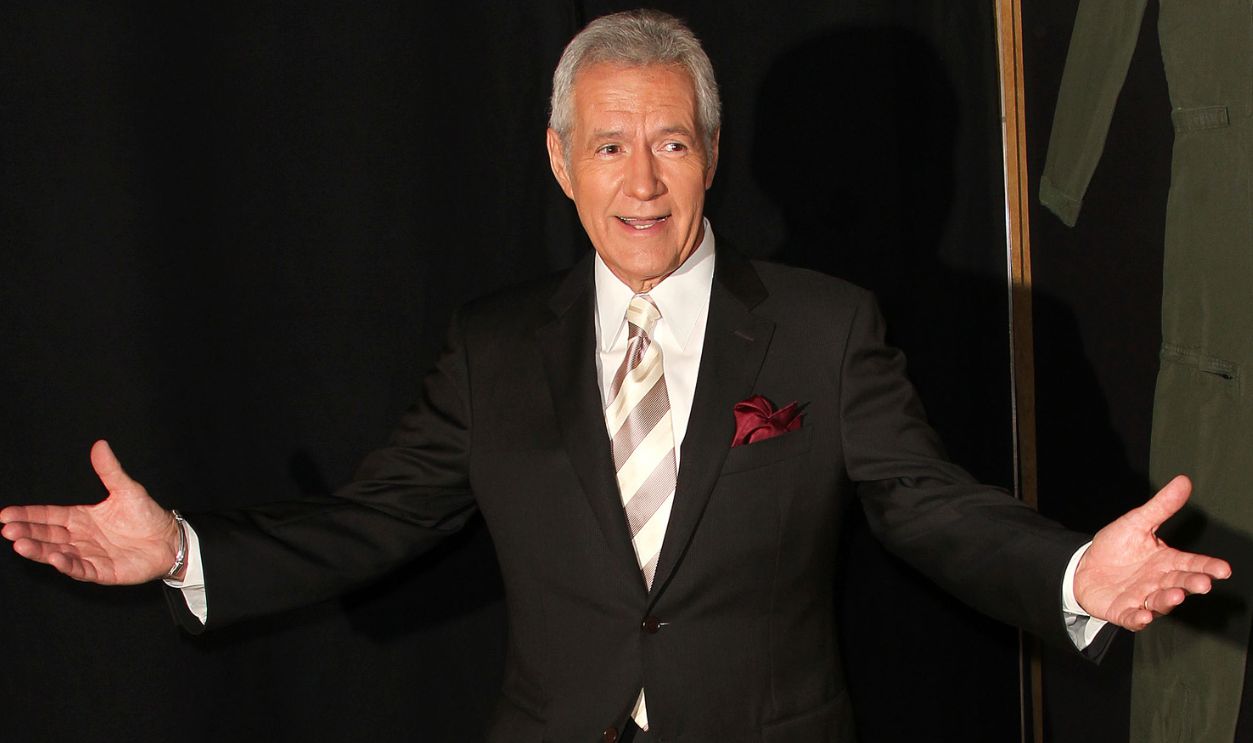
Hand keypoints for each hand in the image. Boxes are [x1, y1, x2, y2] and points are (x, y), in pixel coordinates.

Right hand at [1, 440, 180, 583]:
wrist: (169, 539)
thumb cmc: (147, 515)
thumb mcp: (126, 489)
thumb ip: (109, 470)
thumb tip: (100, 445)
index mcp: (81, 518)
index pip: (48, 516)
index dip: (28, 515)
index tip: (6, 514)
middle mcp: (81, 538)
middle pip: (48, 535)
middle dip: (26, 533)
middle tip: (7, 530)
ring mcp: (90, 555)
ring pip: (58, 553)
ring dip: (40, 550)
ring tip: (20, 544)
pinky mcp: (103, 571)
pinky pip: (82, 569)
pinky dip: (68, 565)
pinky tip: (55, 558)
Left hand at [1074, 475, 1232, 630]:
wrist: (1084, 566)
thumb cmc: (1116, 547)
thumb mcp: (1137, 522)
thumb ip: (1161, 506)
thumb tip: (1183, 481)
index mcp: (1166, 561)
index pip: (1191, 564)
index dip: (1208, 566)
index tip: (1224, 569)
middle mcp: (1158, 582)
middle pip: (1180, 583)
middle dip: (1192, 584)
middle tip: (1203, 583)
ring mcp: (1142, 598)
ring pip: (1160, 602)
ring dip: (1168, 601)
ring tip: (1176, 596)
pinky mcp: (1122, 611)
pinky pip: (1132, 617)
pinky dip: (1138, 619)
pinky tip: (1143, 617)